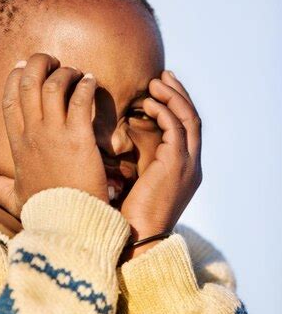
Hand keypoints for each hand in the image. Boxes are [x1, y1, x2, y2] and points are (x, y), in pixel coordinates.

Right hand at [0, 53, 108, 218]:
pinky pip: (79, 99)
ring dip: (65, 72)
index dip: (15, 77)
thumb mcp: (14, 197)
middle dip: (38, 63)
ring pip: (53, 85)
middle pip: (28, 83)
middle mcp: (32, 134)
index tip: (23, 65)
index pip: (8, 100)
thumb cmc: (45, 211)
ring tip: (76, 74)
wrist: (69, 225)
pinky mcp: (78, 138)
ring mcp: (53, 134)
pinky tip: (92, 82)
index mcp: (17, 145)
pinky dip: (85, 84)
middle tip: (53, 61)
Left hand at [120, 70, 201, 255]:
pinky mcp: (176, 166)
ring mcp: (187, 165)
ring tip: (153, 82)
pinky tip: (145, 103)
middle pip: (193, 118)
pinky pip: (175, 129)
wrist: (132, 238)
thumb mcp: (135, 181)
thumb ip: (137, 159)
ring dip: (171, 97)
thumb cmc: (126, 213)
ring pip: (189, 119)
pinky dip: (162, 111)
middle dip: (178, 93)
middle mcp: (191, 165)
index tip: (159, 86)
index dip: (175, 104)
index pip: (186, 128)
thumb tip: (120, 138)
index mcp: (183, 169)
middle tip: (162, 75)